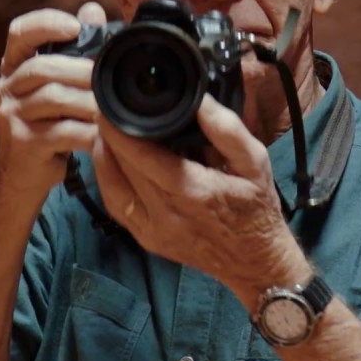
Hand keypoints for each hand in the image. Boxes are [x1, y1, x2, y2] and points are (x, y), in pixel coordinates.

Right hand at [0, 2, 107, 202]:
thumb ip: (74, 50)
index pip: (19, 33)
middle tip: (111, 75)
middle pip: (42, 67)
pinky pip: (63, 132)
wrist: (22, 179)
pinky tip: (108, 134)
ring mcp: (11, 117)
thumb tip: (93, 9)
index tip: (76, 26)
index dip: (46, 24)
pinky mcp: (24, 145)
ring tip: (114, 104)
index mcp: (13, 67)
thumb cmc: (47, 126)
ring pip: (54, 98)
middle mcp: (6, 88)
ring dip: (90, 99)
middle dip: (81, 69)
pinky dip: (90, 131)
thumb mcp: (57, 87)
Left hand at [91, 94, 308, 294]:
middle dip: (110, 137)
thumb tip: (198, 100)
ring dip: (103, 158)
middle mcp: (167, 214)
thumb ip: (226, 130)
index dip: (119, 131)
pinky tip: (110, 162)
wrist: (254, 261)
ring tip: (104, 131)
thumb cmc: (257, 208)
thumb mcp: (255, 161)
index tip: (108, 106)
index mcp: (193, 191)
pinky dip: (108, 181)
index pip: (142, 157)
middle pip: (123, 169)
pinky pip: (116, 207)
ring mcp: (153, 231)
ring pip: (112, 188)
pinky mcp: (147, 240)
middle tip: (106, 110)